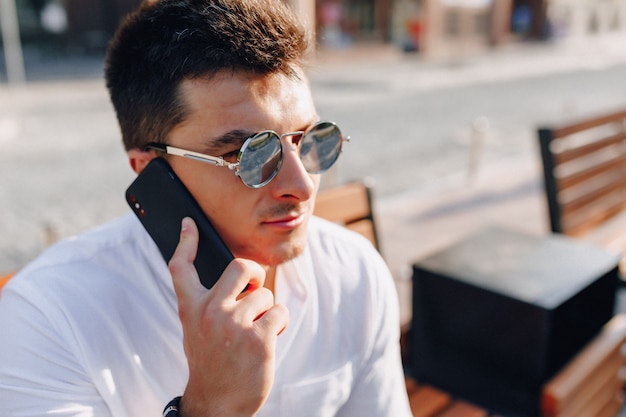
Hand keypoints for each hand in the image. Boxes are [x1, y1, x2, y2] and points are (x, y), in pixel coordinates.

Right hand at [168, 217, 288, 416]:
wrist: (216, 405)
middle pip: (241, 266)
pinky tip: (268, 340)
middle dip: (255, 274)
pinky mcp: (259, 339)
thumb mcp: (197, 331)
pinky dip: (279, 324)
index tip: (189, 223)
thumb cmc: (212, 363)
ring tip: (255, 333)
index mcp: (192, 309)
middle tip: (255, 289)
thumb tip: (238, 277)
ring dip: (266, 312)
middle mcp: (210, 312)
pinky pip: (280, 312)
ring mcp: (234, 325)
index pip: (182, 268)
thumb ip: (209, 303)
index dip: (186, 242)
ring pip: (265, 295)